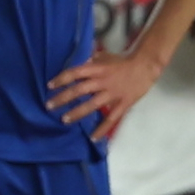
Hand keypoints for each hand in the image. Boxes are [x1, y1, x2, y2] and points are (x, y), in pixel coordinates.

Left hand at [46, 49, 162, 139]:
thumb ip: (90, 62)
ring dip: (77, 113)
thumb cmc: (122, 61)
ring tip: (64, 120)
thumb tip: (77, 65)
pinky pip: (111, 118)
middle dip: (63, 98)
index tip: (49, 86)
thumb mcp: (104, 57)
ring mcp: (112, 94)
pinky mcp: (123, 104)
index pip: (75, 73)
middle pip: (79, 90)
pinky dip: (102, 129)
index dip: (61, 79)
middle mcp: (102, 81)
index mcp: (97, 68)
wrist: (145, 66)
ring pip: (92, 105)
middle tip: (49, 106)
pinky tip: (93, 138)